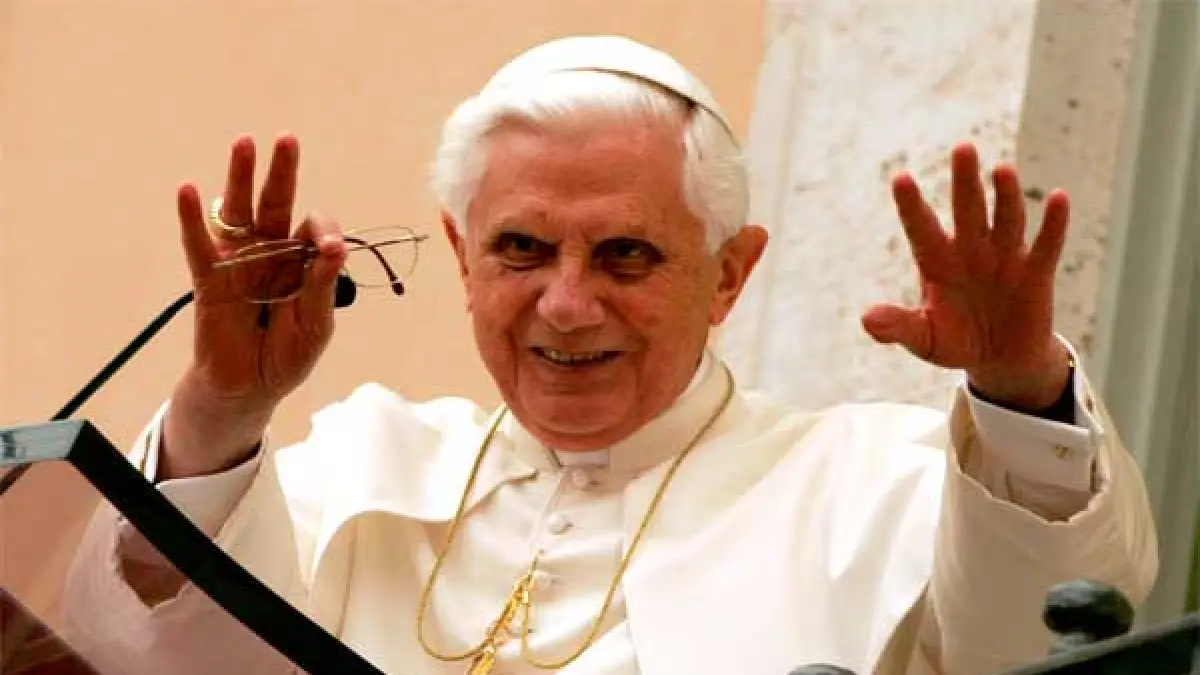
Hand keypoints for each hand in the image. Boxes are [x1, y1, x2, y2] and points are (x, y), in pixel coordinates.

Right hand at [162, 133, 345, 478]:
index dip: (322, 231)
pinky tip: (189, 191)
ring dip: (240, 178)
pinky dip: (193, 219)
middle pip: (276, 204)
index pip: (314, 230)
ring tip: (244, 143)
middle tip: (287, 138)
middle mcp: (270, 253)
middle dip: (282, 171)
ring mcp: (239, 263)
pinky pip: (200, 246)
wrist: (251, 388)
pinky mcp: (211, 280)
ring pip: (239, 213)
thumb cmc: (286, 355)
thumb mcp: (316, 326)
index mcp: (302, 262)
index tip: (328, 246)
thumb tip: (334, 247)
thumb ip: (322, 286)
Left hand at [861, 142, 1070, 409]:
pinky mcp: (1036, 273)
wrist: (1000, 359)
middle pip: (967, 210)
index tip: (900, 179)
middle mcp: (970, 251)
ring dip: (1006, 196)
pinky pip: (1047, 245)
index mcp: (937, 262)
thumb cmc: (956, 342)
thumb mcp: (924, 339)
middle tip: (962, 149)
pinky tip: (1059, 198)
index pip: (921, 228)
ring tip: (1002, 170)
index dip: (911, 205)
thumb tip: (867, 319)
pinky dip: (1054, 223)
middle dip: (965, 182)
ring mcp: (1005, 258)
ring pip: (1005, 219)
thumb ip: (899, 327)